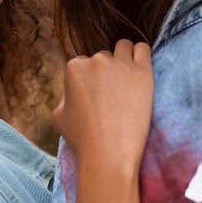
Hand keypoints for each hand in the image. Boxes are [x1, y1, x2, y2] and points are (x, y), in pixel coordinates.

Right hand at [51, 40, 152, 177]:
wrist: (108, 155)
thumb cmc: (82, 139)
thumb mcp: (58, 115)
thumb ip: (64, 94)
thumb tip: (73, 89)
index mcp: (74, 67)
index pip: (83, 63)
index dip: (89, 81)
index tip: (96, 97)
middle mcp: (96, 61)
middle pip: (103, 57)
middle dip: (106, 72)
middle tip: (112, 97)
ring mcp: (121, 65)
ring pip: (123, 47)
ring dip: (123, 59)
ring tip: (127, 82)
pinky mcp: (143, 73)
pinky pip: (143, 49)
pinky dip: (140, 55)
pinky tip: (140, 70)